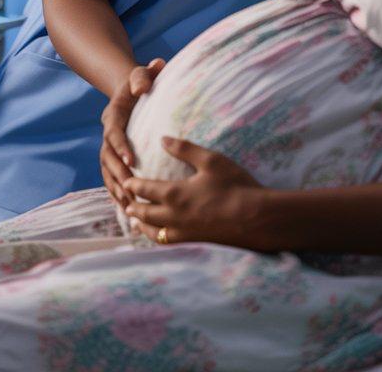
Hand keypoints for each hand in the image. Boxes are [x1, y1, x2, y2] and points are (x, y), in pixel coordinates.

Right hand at [100, 58, 164, 206]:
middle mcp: (108, 133)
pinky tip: (125, 208)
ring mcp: (108, 146)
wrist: (130, 89)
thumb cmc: (140, 82)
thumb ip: (144, 75)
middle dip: (117, 174)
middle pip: (107, 157)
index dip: (121, 147)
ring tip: (128, 205)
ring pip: (107, 171)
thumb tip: (150, 75)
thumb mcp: (141, 74)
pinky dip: (115, 191)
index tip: (132, 160)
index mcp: (113, 116)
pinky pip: (111, 177)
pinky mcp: (113, 156)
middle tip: (131, 189)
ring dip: (115, 188)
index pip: (114, 134)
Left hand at [124, 137, 271, 249]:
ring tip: (134, 222)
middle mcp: (174, 216)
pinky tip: (161, 235)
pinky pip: (169, 242)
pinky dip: (158, 238)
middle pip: (145, 213)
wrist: (256, 218)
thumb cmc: (235, 185)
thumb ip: (184, 149)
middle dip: (133, 206)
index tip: (125, 181)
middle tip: (125, 202)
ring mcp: (185, 232)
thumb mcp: (210, 160)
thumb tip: (162, 138)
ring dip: (142, 225)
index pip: (146, 189)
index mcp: (175, 194)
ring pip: (154, 231)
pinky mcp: (196, 242)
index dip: (133, 185)